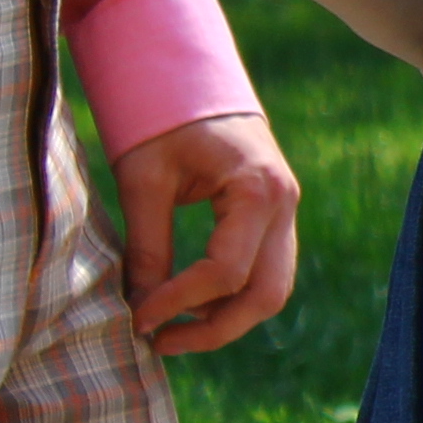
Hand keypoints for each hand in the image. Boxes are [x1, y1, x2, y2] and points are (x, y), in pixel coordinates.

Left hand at [105, 108, 299, 353]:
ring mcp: (286, 211)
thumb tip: (140, 310)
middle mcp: (284, 203)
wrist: (192, 80)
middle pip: (267, 294)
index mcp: (257, 189)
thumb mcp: (145, 181)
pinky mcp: (274, 217)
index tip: (136, 317)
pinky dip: (231, 297)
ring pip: (272, 290)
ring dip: (225, 319)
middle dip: (215, 329)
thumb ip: (147, 246)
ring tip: (171, 329)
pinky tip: (188, 303)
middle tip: (160, 341)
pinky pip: (265, 272)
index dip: (179, 303)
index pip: (226, 272)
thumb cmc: (164, 122)